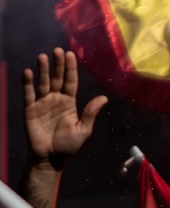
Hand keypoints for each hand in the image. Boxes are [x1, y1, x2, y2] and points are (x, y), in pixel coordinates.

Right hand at [23, 48, 106, 166]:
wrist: (50, 157)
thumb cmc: (68, 145)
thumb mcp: (83, 129)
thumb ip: (90, 113)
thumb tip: (104, 98)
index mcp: (69, 102)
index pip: (70, 82)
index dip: (70, 69)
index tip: (70, 55)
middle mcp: (55, 99)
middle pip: (56, 78)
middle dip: (57, 65)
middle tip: (57, 50)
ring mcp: (42, 103)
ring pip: (42, 83)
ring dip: (42, 70)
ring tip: (42, 56)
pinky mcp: (30, 109)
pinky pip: (28, 94)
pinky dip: (27, 83)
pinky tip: (28, 72)